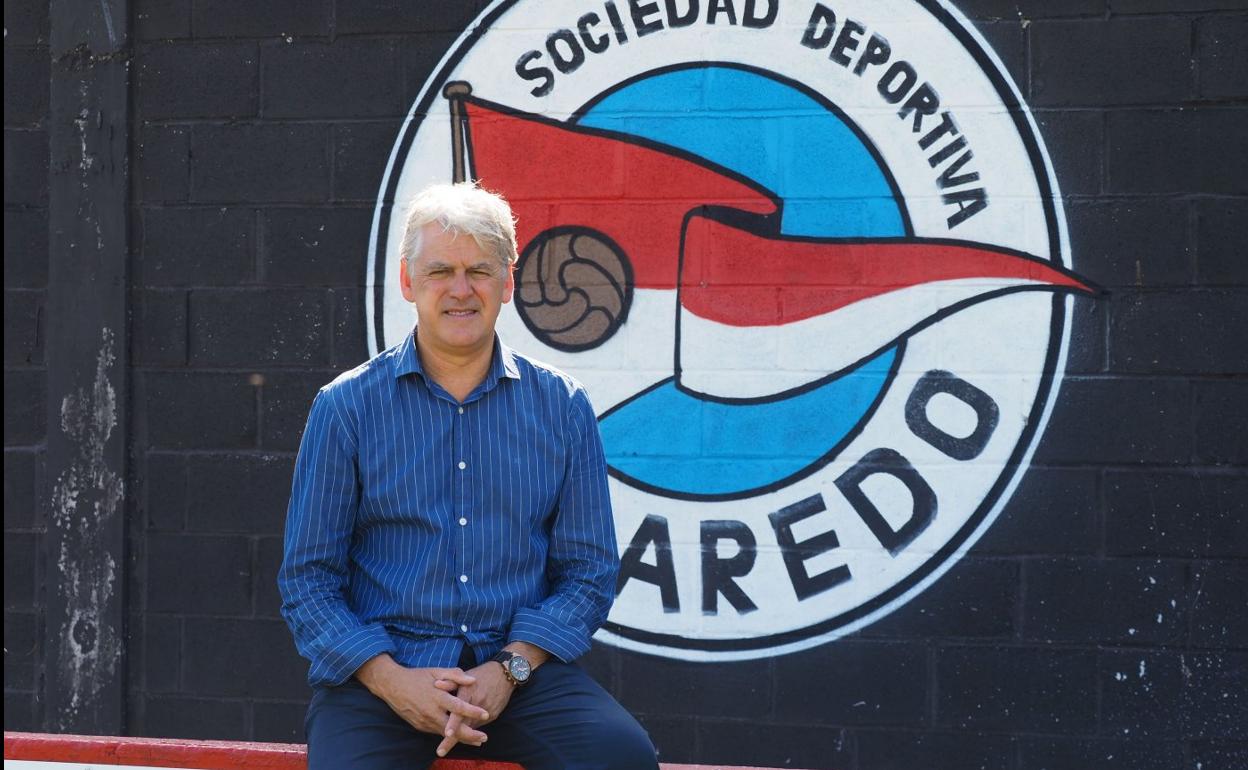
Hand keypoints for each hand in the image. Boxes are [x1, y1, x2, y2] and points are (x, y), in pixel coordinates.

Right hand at [355, 655, 490, 741]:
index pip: (458, 706)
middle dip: (470, 735)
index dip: (473, 711)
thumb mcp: (436, 671)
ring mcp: (425, 721)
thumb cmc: (417, 676)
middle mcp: (431, 712)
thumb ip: (455, 675)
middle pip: (453, 728)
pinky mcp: (420, 726)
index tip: (486, 714)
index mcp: (437, 696)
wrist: (392, 686)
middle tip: (484, 738)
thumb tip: (473, 680)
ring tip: (476, 741)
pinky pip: (437, 732)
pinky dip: (448, 735)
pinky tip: (458, 736)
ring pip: (445, 734)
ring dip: (461, 739)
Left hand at [433, 660, 515, 756]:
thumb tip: (436, 684)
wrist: (504, 675)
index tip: (447, 733)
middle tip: (441, 751)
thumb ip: (451, 681)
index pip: (460, 710)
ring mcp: (487, 711)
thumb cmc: (481, 675)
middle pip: (465, 725)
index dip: (454, 723)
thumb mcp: (465, 674)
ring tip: (446, 745)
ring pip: (471, 727)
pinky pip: (479, 725)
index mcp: (469, 692)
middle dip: (452, 739)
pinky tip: (463, 732)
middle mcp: (478, 703)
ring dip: (461, 735)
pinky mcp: (493, 715)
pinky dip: (471, 729)